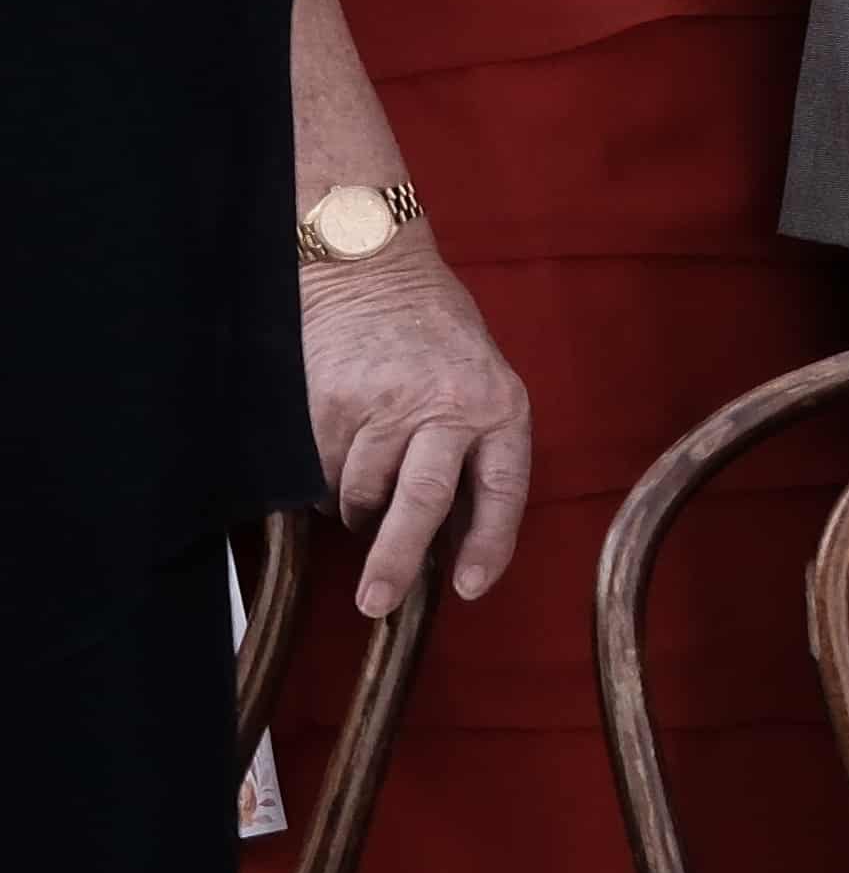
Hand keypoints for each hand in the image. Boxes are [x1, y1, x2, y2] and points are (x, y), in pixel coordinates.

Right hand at [305, 247, 542, 618]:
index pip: (502, 489)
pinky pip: (322, 472)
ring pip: (361, 493)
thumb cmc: (435, 335)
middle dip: (396, 559)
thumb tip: (452, 536)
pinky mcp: (327, 405)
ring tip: (365, 478)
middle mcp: (444, 406)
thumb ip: (476, 448)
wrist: (371, 270)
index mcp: (499, 405)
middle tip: (376, 603)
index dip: (487, 543)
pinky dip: (327, 481)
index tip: (468, 586)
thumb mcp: (484, 382)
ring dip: (358, 509)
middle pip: (423, 500)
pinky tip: (338, 450)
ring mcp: (381, 405)